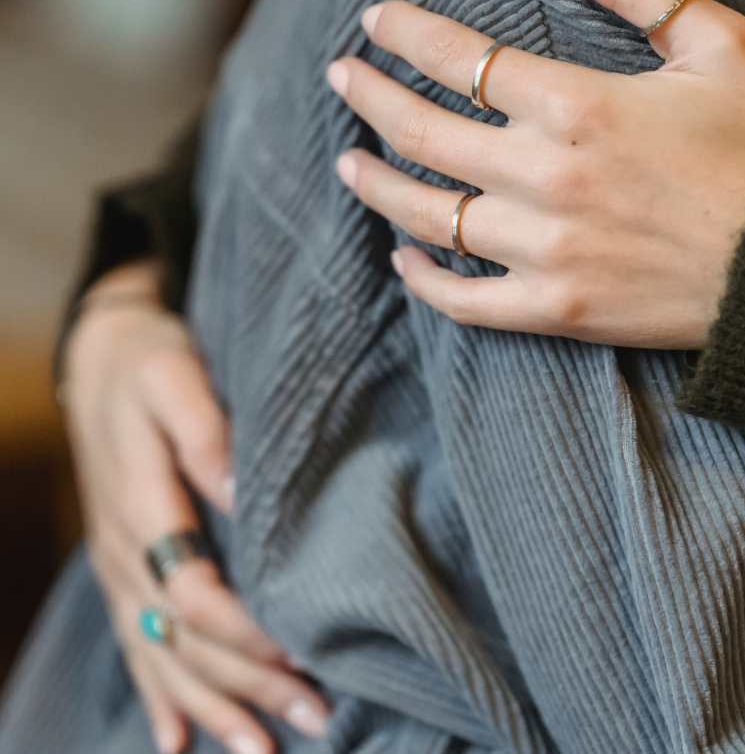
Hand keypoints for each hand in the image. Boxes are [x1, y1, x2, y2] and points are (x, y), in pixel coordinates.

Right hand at [63, 261, 329, 753]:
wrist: (102, 355)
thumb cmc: (149, 360)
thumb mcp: (174, 375)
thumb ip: (204, 432)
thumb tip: (240, 492)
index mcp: (143, 507)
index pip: (194, 596)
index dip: (247, 634)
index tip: (304, 654)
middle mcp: (127, 552)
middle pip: (185, 640)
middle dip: (249, 685)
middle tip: (317, 717)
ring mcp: (120, 566)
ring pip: (162, 655)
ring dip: (214, 705)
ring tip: (264, 748)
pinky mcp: (124, 567)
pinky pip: (136, 645)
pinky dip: (162, 695)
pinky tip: (180, 739)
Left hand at [327, 0, 744, 349]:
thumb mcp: (718, 44)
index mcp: (578, 104)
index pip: (461, 59)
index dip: (406, 35)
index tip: (374, 20)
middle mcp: (546, 176)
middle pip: (424, 132)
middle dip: (369, 98)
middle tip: (340, 78)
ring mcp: (546, 249)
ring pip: (428, 215)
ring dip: (378, 184)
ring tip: (348, 162)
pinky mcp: (558, 309)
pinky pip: (465, 300)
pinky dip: (424, 280)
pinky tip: (404, 258)